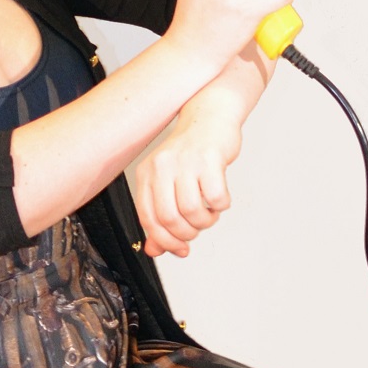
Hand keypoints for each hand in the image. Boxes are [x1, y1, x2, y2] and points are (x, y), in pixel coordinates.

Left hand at [134, 101, 242, 259]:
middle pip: (169, 218)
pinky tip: (219, 198)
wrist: (210, 117)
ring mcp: (185, 162)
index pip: (148, 219)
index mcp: (147, 174)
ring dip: (205, 221)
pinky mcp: (209, 159)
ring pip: (192, 211)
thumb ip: (160, 216)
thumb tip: (155, 250)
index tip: (180, 249)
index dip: (165, 241)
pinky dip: (221, 206)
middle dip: (187, 233)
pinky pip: (216, 198)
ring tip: (209, 212)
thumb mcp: (168, 182)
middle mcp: (162, 167)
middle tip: (197, 227)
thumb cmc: (190, 154)